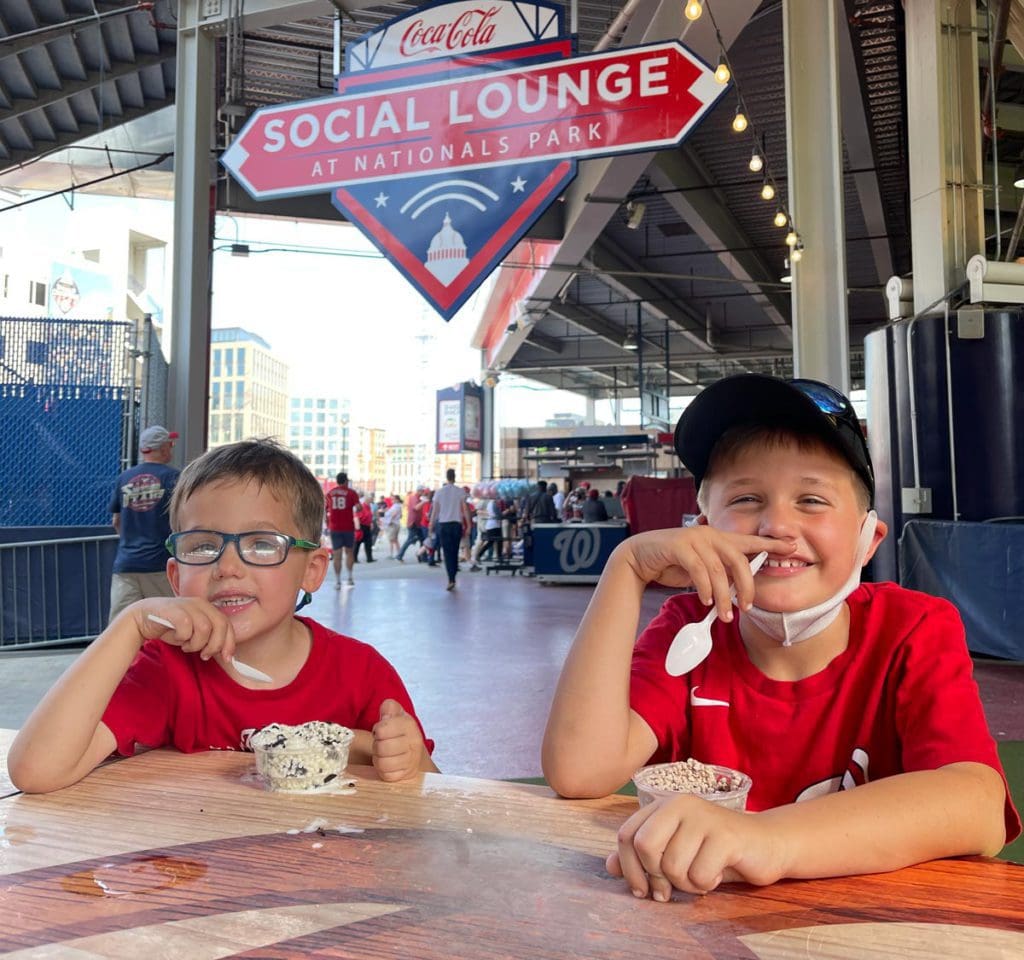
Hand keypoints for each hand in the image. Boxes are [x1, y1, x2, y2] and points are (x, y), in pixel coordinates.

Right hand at [130, 598, 236, 664]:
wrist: (143, 617)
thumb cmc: (171, 627)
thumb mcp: (194, 633)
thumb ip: (209, 638)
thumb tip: (225, 654)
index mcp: (208, 608)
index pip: (227, 624)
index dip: (229, 642)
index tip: (227, 658)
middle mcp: (200, 604)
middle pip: (220, 625)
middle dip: (214, 645)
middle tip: (203, 655)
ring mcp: (187, 605)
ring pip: (204, 628)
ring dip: (196, 643)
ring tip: (186, 645)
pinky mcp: (174, 610)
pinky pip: (186, 627)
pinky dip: (183, 638)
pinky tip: (177, 638)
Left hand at [372, 698, 426, 781]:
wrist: (415, 751)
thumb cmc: (400, 730)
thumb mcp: (395, 713)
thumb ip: (388, 707)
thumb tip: (385, 716)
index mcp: (409, 725)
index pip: (381, 730)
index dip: (377, 730)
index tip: (381, 730)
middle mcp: (413, 743)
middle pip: (381, 748)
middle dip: (377, 745)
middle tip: (381, 742)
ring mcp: (411, 761)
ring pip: (383, 763)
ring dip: (379, 758)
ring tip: (383, 753)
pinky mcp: (406, 774)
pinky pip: (387, 775)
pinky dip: (383, 770)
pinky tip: (387, 763)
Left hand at [607, 795, 784, 899]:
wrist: (766, 844)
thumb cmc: (715, 850)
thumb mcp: (676, 850)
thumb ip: (643, 856)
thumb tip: (609, 866)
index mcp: (664, 805)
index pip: (626, 834)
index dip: (629, 868)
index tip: (641, 890)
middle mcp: (680, 804)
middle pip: (645, 846)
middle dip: (656, 876)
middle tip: (671, 888)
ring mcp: (703, 817)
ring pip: (673, 865)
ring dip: (685, 884)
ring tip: (700, 876)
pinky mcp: (726, 835)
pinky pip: (699, 874)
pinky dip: (706, 884)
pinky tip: (717, 873)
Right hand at [617, 527, 788, 619]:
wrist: (640, 557)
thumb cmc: (672, 564)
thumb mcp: (702, 569)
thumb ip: (720, 574)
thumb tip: (738, 591)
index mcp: (719, 539)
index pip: (750, 541)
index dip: (771, 543)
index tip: (792, 546)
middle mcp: (710, 535)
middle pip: (739, 561)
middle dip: (746, 586)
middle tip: (747, 607)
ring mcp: (694, 538)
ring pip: (718, 571)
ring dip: (723, 597)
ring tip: (723, 614)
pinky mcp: (679, 545)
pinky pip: (699, 571)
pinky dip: (705, 589)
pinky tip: (706, 601)